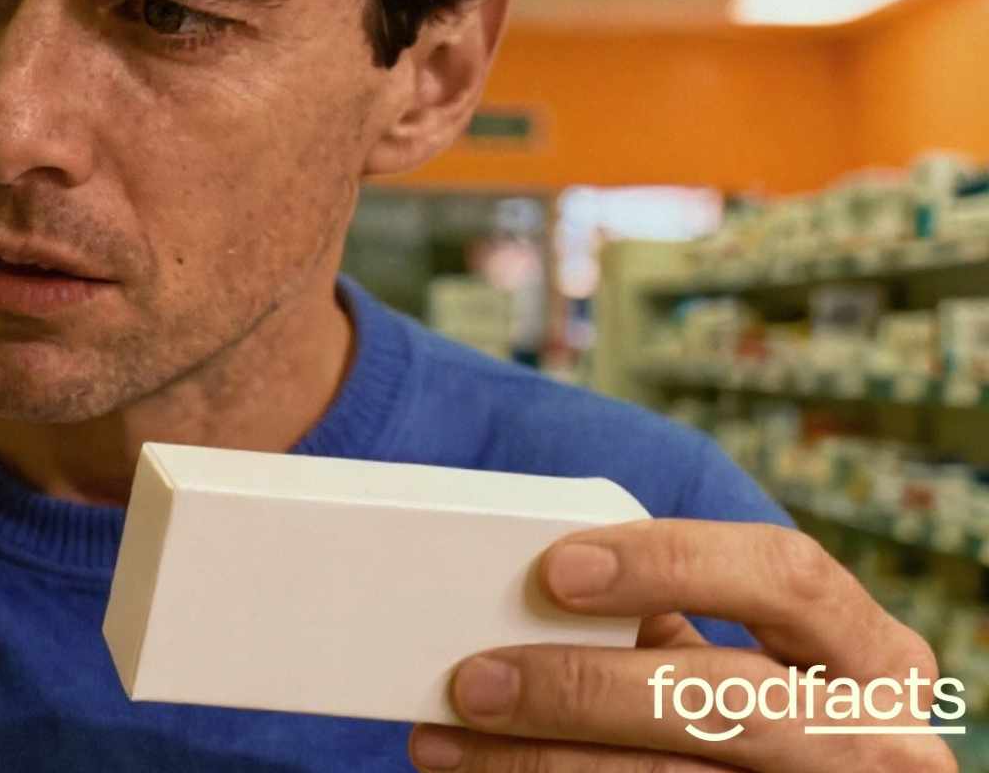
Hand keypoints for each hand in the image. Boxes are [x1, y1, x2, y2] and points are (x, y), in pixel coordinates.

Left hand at [409, 519, 957, 771]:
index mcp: (872, 658)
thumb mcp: (742, 666)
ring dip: (540, 762)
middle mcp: (872, 743)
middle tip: (473, 681)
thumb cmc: (754, 718)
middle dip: (583, 688)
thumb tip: (522, 599)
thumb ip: (666, 626)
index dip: (671, 564)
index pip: (784, 577)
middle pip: (717, 699)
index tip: (557, 569)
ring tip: (445, 743)